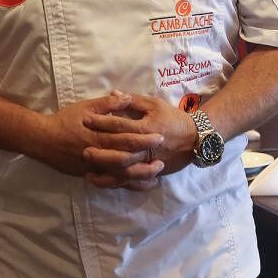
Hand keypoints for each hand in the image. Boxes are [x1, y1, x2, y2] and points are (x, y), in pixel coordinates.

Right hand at [29, 90, 164, 179]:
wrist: (44, 140)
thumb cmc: (66, 121)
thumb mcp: (86, 107)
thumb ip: (108, 104)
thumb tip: (126, 97)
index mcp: (100, 135)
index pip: (127, 138)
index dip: (145, 138)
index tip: (160, 136)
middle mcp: (99, 153)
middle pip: (127, 160)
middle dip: (146, 160)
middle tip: (162, 159)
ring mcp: (94, 167)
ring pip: (120, 176)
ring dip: (139, 176)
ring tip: (155, 175)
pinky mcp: (90, 174)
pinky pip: (111, 183)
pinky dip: (126, 184)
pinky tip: (138, 184)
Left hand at [82, 93, 197, 189]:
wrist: (195, 139)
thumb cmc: (173, 119)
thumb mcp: (155, 104)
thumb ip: (133, 100)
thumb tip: (113, 93)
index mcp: (145, 128)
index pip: (119, 125)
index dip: (101, 122)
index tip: (86, 120)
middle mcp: (145, 148)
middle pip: (118, 151)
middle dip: (99, 151)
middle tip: (82, 149)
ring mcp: (148, 163)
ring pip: (123, 171)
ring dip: (105, 172)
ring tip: (88, 172)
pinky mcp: (150, 172)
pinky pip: (132, 181)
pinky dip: (118, 183)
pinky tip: (104, 182)